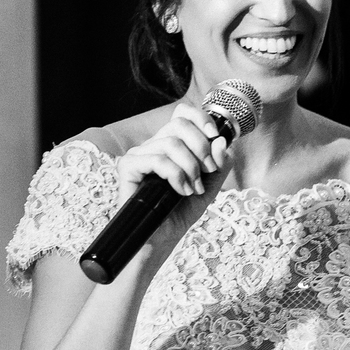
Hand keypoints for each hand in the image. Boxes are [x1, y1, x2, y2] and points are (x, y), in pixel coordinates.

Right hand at [116, 103, 232, 249]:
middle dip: (201, 147)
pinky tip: (181, 191)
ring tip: (193, 189)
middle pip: (179, 124)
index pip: (183, 113)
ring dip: (190, 168)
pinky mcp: (128, 167)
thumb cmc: (182, 210)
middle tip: (207, 172)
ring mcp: (139, 154)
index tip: (215, 136)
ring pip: (171, 143)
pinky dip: (176, 176)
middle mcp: (154, 144)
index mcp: (173, 144)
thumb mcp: (211, 186)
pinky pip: (157, 159)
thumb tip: (221, 141)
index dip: (201, 118)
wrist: (163, 237)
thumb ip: (220, 164)